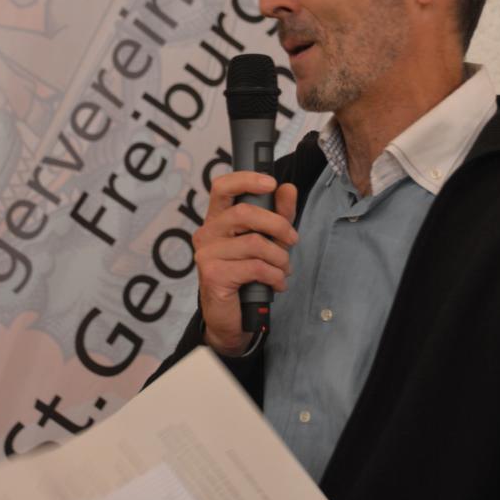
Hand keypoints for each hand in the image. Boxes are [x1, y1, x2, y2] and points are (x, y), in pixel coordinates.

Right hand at [193, 172, 297, 355]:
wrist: (232, 319)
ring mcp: (207, 253)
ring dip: (279, 257)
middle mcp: (207, 232)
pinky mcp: (213, 274)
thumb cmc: (247, 276)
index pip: (222, 187)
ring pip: (255, 243)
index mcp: (217, 219)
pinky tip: (277, 283)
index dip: (246, 180)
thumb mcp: (267, 241)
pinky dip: (275, 275)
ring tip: (284, 269)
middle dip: (278, 225)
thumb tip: (288, 189)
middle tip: (292, 241)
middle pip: (245, 213)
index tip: (271, 183)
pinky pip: (255, 267)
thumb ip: (277, 214)